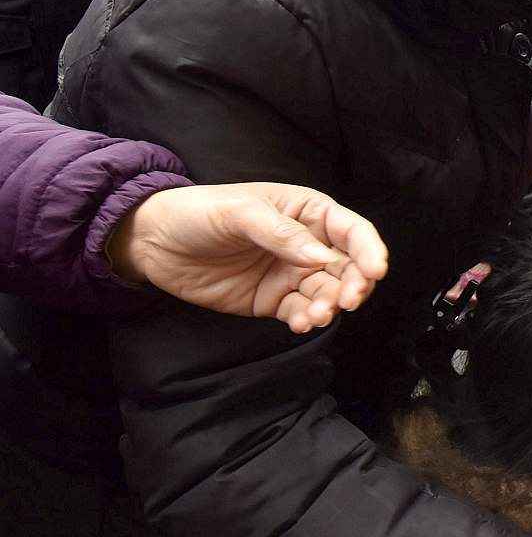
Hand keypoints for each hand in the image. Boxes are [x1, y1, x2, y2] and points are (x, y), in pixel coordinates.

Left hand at [108, 182, 388, 332]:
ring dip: (331, 306)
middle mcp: (308, 244)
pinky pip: (301, 312)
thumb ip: (282, 234)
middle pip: (349, 267)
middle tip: (348, 300)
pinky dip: (308, 320)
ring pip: (329, 293)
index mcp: (308, 212)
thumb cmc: (198, 212)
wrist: (152, 242)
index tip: (375, 271)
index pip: (352, 231)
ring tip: (315, 316)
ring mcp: (291, 274)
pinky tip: (302, 323)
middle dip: (355, 285)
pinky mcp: (273, 300)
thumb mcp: (240, 213)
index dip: (369, 250)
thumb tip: (321, 258)